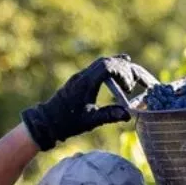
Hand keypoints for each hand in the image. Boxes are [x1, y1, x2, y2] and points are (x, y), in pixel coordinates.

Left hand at [21, 55, 157, 150]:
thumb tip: (129, 114)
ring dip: (120, 66)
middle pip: (109, 62)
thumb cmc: (67, 122)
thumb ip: (109, 116)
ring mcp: (82, 76)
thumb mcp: (90, 121)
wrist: (47, 121)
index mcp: (86, 83)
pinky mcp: (81, 79)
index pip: (108, 67)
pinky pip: (99, 66)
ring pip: (104, 62)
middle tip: (139, 83)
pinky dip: (112, 65)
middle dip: (126, 70)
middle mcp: (84, 75)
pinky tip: (123, 63)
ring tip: (135, 75)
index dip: (122, 73)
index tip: (129, 88)